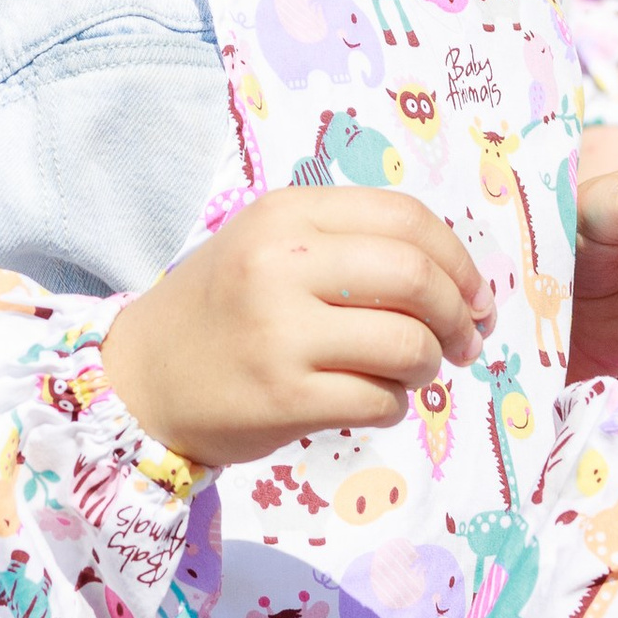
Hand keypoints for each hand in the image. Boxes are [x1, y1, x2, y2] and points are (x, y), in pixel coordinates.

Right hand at [105, 187, 491, 472]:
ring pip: (407, 343)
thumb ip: (350, 245)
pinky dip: (394, 404)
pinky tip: (371, 399)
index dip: (459, 259)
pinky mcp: (283, 396)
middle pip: (416, 276)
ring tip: (411, 373)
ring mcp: (281, 330)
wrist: (142, 378)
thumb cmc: (222, 309)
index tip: (475, 294)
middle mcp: (282, 262)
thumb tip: (460, 281)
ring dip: (427, 365)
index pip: (406, 218)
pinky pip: (379, 399)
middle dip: (459, 314)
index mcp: (286, 213)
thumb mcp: (271, 246)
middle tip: (464, 341)